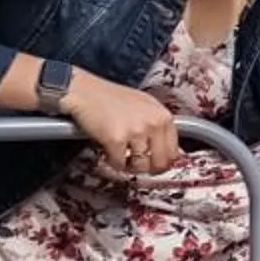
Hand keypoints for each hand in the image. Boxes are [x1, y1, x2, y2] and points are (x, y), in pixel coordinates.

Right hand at [62, 75, 180, 176]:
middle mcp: (153, 124)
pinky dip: (113, 162)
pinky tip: (108, 151)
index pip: (174, 153)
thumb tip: (168, 150)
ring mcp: (135, 132)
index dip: (163, 163)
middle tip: (136, 165)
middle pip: (161, 164)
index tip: (154, 164)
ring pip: (140, 167)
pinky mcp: (116, 139)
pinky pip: (119, 164)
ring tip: (120, 154)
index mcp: (163, 116)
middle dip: (148, 169)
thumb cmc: (112, 98)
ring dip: (128, 165)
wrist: (85, 92)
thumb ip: (158, 126)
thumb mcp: (145, 106)